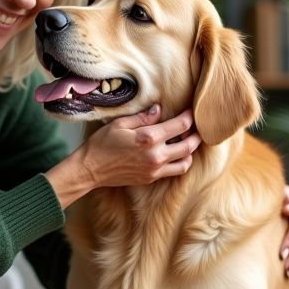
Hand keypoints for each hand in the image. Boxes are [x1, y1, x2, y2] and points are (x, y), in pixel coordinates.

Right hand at [45, 105, 201, 207]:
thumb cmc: (101, 144)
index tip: (193, 111)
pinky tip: (174, 154)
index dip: (190, 117)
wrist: (90, 170)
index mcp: (148, 138)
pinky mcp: (151, 178)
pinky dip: (179, 162)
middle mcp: (155, 156)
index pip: (180, 126)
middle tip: (198, 127)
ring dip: (190, 152)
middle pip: (189, 145)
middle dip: (197, 135)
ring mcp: (154, 169)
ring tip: (188, 142)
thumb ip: (143, 117)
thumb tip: (160, 109)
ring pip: (185, 162)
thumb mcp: (120, 124)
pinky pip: (173, 171)